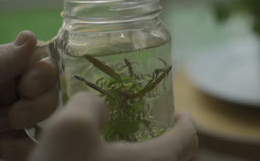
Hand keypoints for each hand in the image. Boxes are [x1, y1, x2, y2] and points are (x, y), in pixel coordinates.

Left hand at [0, 31, 58, 160]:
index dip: (43, 73)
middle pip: (48, 90)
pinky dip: (24, 149)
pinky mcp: (4, 148)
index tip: (27, 84)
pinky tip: (3, 149)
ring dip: (29, 123)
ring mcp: (6, 121)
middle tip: (13, 112)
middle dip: (37, 102)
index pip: (39, 62)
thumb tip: (31, 36)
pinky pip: (31, 146)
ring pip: (45, 117)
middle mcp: (5, 92)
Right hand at [30, 92, 197, 160]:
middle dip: (173, 141)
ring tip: (130, 150)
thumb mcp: (70, 126)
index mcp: (157, 160)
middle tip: (153, 130)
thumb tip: (98, 106)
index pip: (188, 137)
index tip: (175, 114)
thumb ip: (90, 104)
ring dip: (155, 159)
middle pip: (180, 159)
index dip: (184, 122)